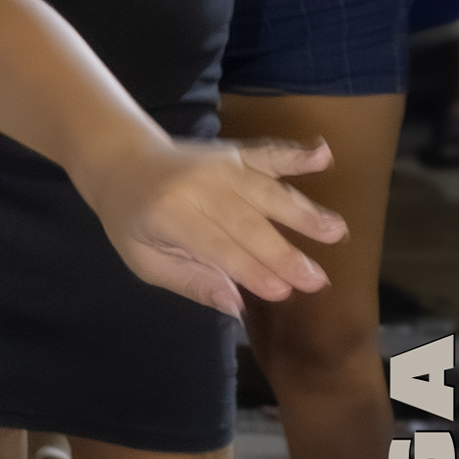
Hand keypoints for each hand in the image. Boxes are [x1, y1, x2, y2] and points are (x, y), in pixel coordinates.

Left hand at [90, 135, 344, 317]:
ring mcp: (219, 165)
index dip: (251, 270)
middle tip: (318, 280)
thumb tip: (236, 305)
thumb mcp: (145, 261)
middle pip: (247, 222)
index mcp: (169, 216)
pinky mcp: (235, 153)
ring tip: (336, 230)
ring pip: (265, 190)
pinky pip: (268, 153)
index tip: (284, 292)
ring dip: (303, 211)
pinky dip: (296, 153)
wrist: (122, 160)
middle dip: (284, 254)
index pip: (218, 247)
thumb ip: (191, 282)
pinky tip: (324, 155)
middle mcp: (198, 186)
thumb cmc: (133, 220)